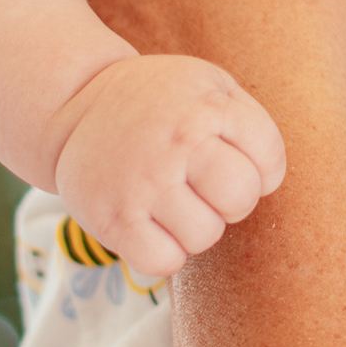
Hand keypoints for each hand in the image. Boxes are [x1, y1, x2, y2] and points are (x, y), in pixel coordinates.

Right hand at [47, 53, 286, 276]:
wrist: (76, 103)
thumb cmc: (159, 102)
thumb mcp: (207, 84)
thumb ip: (246, 120)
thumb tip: (267, 179)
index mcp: (207, 106)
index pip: (269, 159)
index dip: (260, 170)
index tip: (232, 161)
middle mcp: (177, 142)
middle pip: (240, 198)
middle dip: (232, 201)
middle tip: (204, 188)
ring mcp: (143, 181)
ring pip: (205, 236)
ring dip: (196, 228)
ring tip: (173, 203)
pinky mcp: (113, 218)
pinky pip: (165, 262)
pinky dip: (164, 253)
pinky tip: (151, 226)